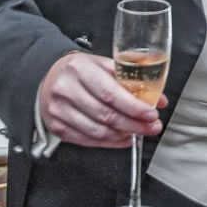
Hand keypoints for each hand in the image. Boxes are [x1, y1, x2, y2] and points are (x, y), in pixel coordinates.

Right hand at [39, 53, 167, 147]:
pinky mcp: (57, 127)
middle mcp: (66, 90)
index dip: (133, 107)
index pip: (110, 93)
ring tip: (140, 132)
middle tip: (152, 126)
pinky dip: (109, 142)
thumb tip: (157, 99)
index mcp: (80, 69)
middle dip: (134, 124)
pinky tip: (123, 138)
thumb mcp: (103, 64)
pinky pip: (87, 140)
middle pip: (105, 115)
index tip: (151, 113)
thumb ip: (131, 79)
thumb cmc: (80, 70)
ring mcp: (59, 111)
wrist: (48, 77)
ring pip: (97, 131)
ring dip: (123, 135)